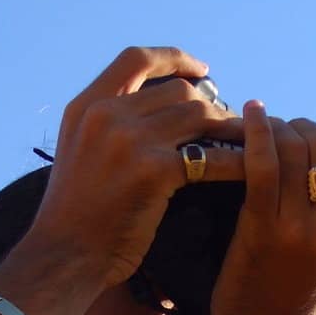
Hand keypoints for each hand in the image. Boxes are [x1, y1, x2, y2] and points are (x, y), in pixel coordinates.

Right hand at [23, 46, 245, 293]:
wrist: (64, 255)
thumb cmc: (75, 215)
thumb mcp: (78, 152)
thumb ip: (107, 126)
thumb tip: (153, 112)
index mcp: (86, 105)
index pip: (137, 59)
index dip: (175, 59)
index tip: (201, 70)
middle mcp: (106, 114)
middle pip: (178, 91)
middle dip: (212, 105)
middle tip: (230, 125)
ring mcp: (130, 140)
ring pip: (200, 116)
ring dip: (229, 128)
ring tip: (247, 143)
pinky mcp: (154, 171)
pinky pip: (211, 158)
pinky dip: (237, 162)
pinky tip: (252, 170)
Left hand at [210, 103, 315, 314]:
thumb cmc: (311, 299)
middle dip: (306, 128)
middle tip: (289, 131)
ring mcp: (299, 231)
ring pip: (293, 150)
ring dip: (280, 128)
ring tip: (268, 127)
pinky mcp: (261, 231)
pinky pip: (262, 166)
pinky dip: (256, 132)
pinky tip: (250, 113)